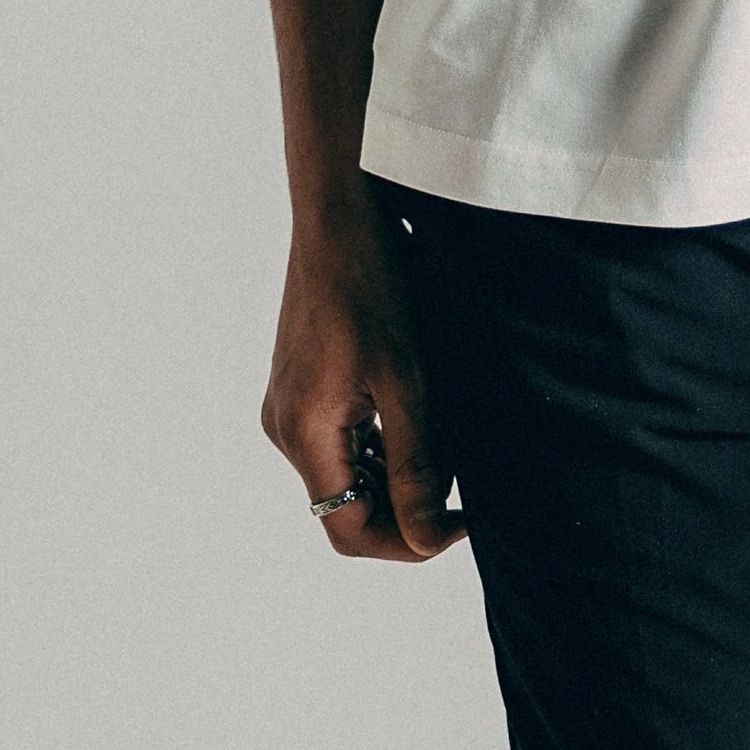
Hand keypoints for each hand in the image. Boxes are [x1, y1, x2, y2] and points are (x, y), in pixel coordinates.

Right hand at [262, 188, 465, 561]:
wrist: (340, 208)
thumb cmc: (374, 282)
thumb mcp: (409, 378)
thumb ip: (416, 464)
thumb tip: (426, 540)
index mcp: (303, 434)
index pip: (349, 531)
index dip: (409, 541)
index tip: (464, 521)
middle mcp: (284, 427)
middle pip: (348, 504)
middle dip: (408, 499)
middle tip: (465, 470)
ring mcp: (288, 403)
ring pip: (348, 468)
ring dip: (398, 464)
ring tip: (447, 425)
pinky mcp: (300, 381)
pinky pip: (341, 433)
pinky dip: (383, 433)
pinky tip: (419, 399)